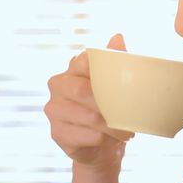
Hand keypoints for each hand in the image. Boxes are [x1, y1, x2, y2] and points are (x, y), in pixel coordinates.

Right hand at [44, 33, 134, 170]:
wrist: (102, 145)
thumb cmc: (109, 109)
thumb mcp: (116, 84)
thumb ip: (116, 60)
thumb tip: (118, 37)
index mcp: (72, 69)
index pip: (83, 62)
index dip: (100, 70)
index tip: (119, 81)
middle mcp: (57, 86)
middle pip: (82, 90)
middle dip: (109, 104)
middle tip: (129, 114)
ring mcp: (54, 110)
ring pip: (87, 116)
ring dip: (111, 126)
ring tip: (126, 131)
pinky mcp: (56, 132)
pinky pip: (85, 135)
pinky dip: (103, 139)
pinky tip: (110, 140)